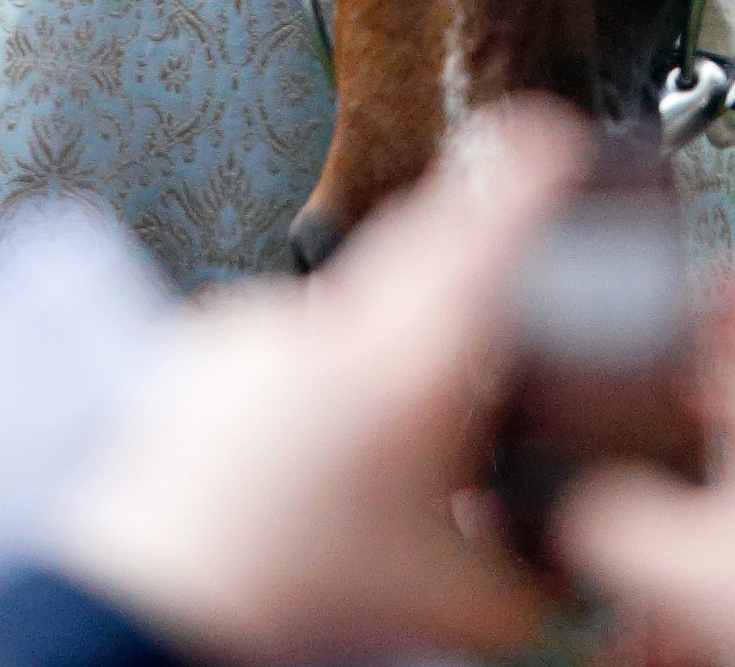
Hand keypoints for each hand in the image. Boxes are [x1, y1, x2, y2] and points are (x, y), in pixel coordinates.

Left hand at [42, 100, 588, 664]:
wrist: (168, 594)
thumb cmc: (302, 593)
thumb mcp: (459, 601)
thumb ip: (532, 570)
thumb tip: (566, 556)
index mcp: (405, 368)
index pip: (478, 245)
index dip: (522, 182)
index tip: (548, 133)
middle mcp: (331, 326)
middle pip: (417, 255)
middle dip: (460, 256)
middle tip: (481, 291)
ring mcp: (262, 325)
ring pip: (349, 315)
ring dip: (375, 357)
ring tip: (372, 450)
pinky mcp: (211, 344)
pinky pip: (284, 342)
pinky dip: (308, 381)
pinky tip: (308, 448)